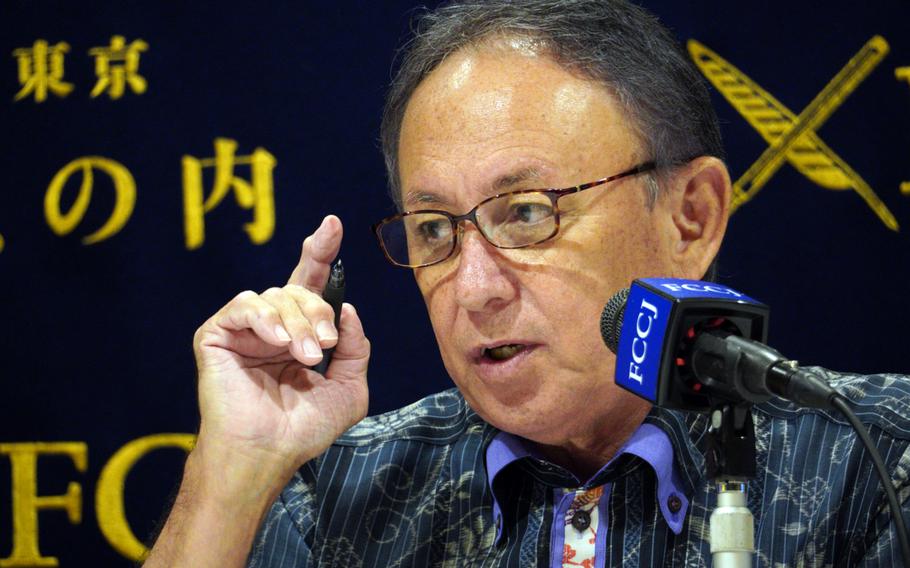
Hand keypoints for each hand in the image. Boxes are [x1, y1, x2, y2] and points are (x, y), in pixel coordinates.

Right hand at [192, 215, 369, 487]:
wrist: (267, 453)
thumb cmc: (303, 429)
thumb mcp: (349, 388)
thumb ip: (355, 347)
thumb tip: (347, 309)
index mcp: (298, 333)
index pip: (310, 283)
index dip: (321, 252)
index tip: (334, 224)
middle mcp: (271, 326)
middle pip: (299, 288)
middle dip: (318, 311)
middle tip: (323, 347)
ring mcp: (243, 329)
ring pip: (276, 295)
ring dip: (297, 323)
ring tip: (304, 357)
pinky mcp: (216, 334)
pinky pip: (244, 304)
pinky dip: (265, 318)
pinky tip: (276, 342)